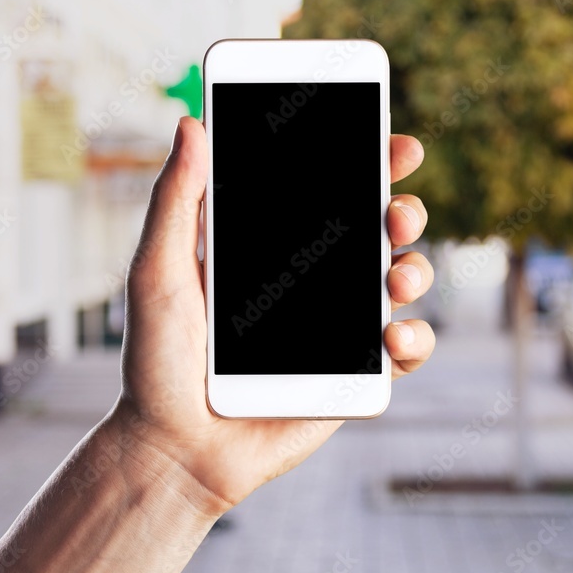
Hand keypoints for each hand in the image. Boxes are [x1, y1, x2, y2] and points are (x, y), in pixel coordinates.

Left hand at [111, 116, 434, 516]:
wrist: (175, 447)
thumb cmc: (157, 361)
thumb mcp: (159, 270)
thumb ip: (177, 200)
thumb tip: (190, 124)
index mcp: (274, 248)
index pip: (329, 193)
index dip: (367, 162)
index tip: (394, 143)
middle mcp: (313, 281)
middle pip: (378, 230)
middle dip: (403, 210)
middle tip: (397, 210)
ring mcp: (337, 327)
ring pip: (401, 282)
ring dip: (416, 269)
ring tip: (396, 277)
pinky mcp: (354, 375)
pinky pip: (403, 351)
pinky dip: (414, 339)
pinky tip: (392, 338)